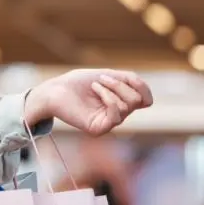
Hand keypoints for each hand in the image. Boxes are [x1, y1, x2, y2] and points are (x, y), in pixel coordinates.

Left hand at [25, 69, 152, 135]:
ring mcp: (108, 123)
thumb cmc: (79, 82)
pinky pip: (116, 114)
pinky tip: (95, 90)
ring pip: (128, 106)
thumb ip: (131, 82)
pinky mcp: (99, 128)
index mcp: (121, 103)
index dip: (140, 85)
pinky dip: (108, 97)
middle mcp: (117, 115)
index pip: (146, 99)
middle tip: (102, 78)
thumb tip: (148, 100)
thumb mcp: (110, 75)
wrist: (55, 89)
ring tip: (95, 84)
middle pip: (138, 100)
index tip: (123, 76)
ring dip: (112, 88)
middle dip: (121, 84)